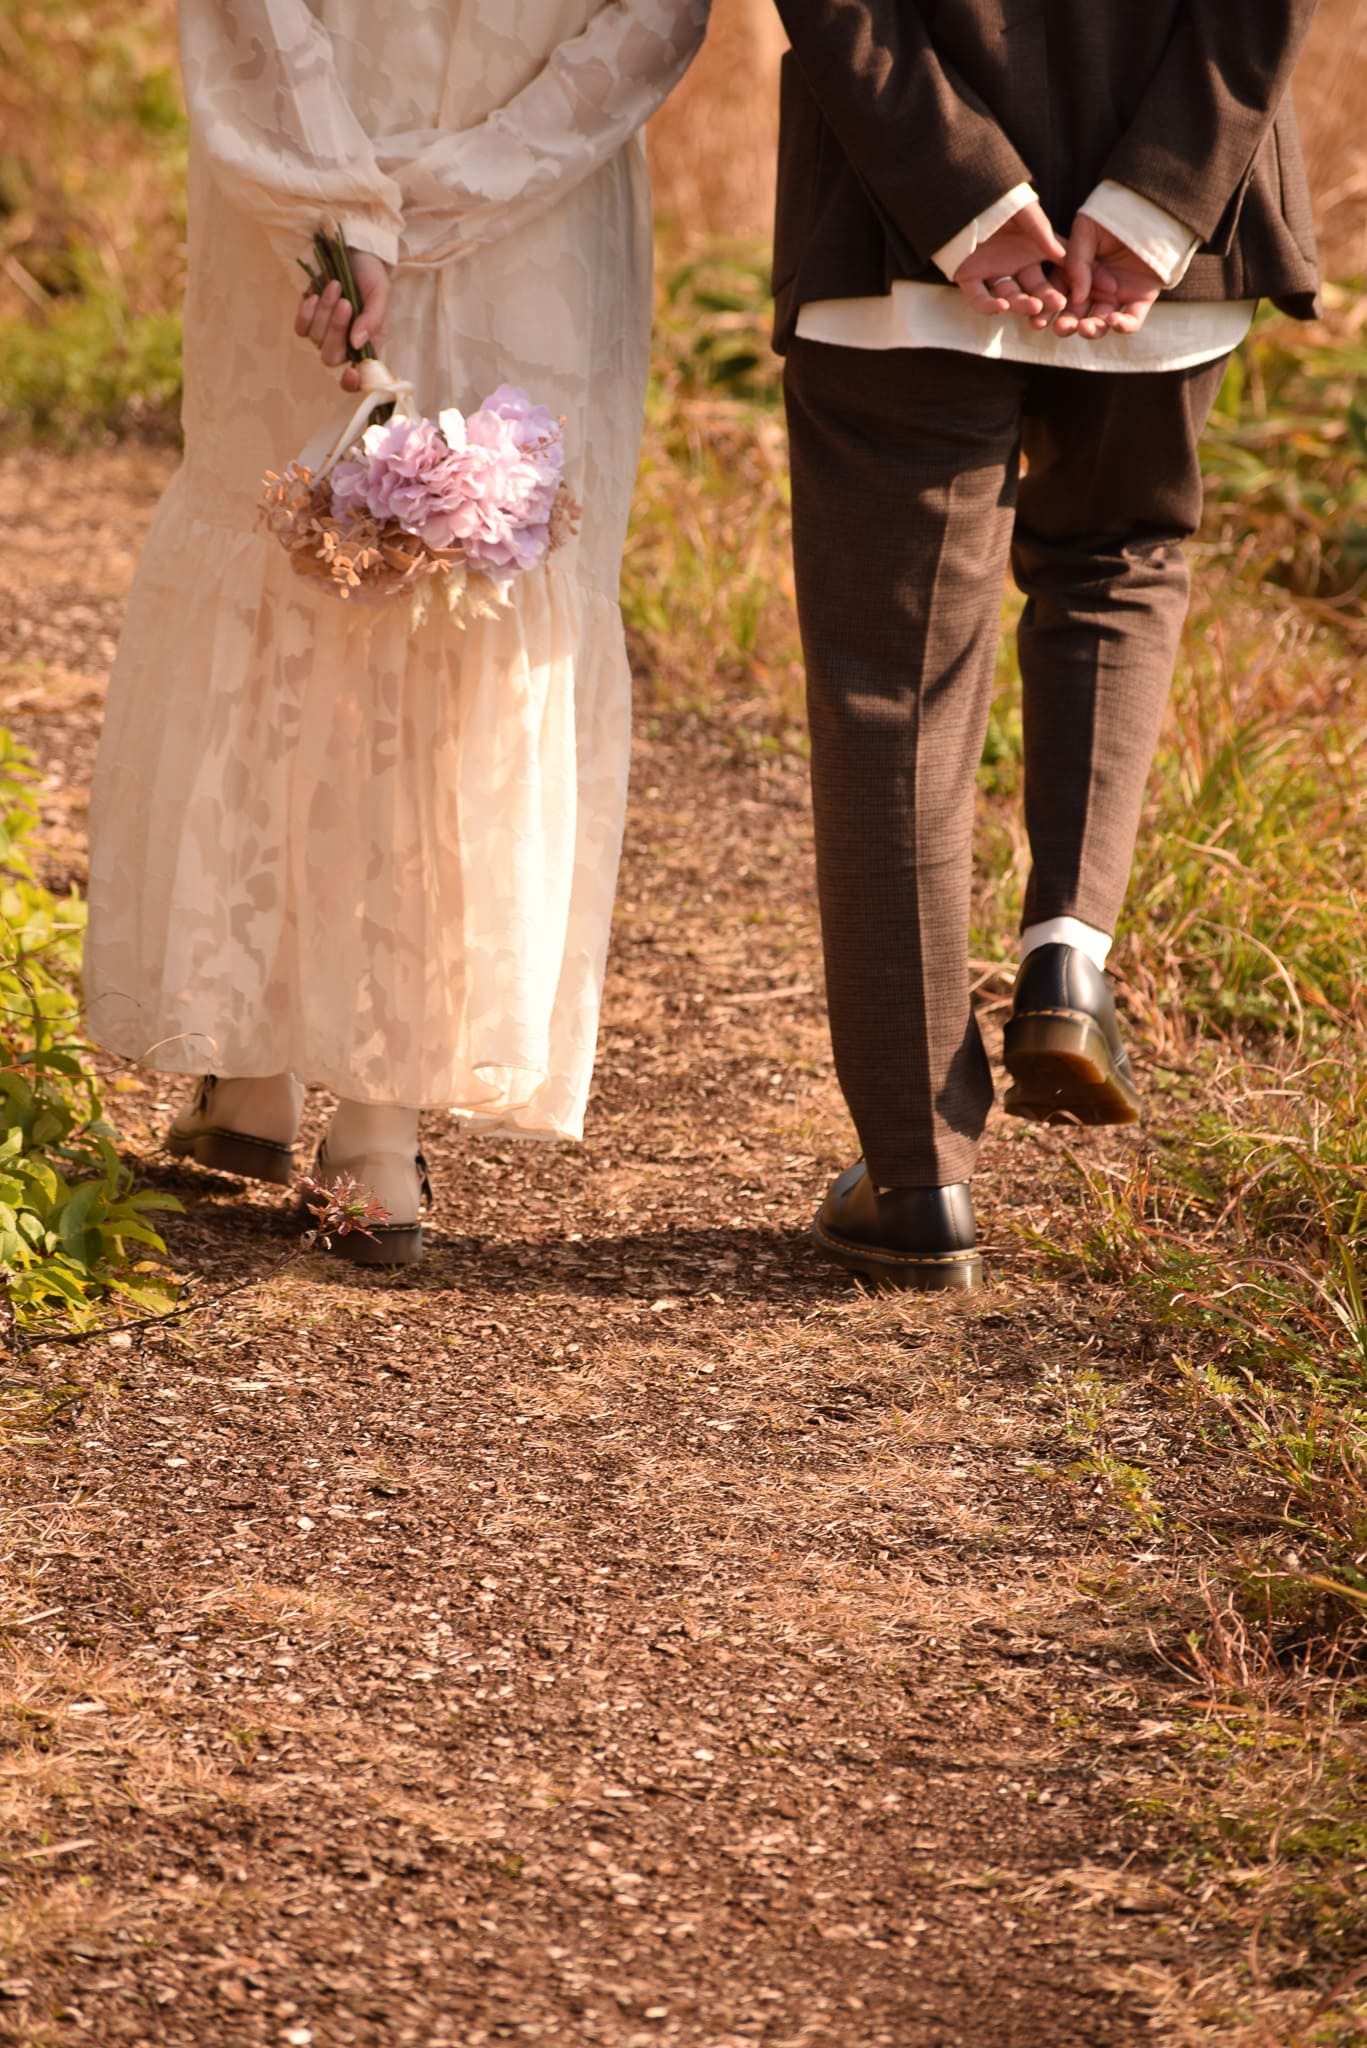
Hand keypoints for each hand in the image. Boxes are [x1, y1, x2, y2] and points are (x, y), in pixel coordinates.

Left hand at [294, 249, 390, 388]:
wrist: (353, 250)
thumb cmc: (371, 275)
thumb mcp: (380, 294)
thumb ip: (373, 320)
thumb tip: (357, 344)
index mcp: (367, 345)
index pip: (358, 378)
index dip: (352, 383)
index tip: (352, 373)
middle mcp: (345, 344)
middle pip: (331, 358)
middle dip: (336, 330)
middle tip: (347, 302)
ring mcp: (325, 333)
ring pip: (316, 339)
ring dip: (325, 311)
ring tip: (336, 285)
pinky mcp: (308, 319)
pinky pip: (300, 328)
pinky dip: (306, 313)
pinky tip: (315, 296)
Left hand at [953, 201, 1068, 327]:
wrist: (965, 192)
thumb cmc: (999, 199)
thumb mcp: (1026, 211)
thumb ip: (1042, 231)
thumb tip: (1062, 253)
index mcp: (1031, 251)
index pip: (1053, 270)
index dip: (1065, 281)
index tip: (1078, 291)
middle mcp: (1013, 265)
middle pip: (1033, 289)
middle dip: (1046, 298)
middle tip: (1059, 304)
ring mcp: (992, 273)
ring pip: (1009, 296)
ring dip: (1022, 304)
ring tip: (1034, 306)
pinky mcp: (968, 277)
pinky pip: (979, 298)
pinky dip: (989, 306)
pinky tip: (1001, 307)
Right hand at [1054, 215, 1163, 337]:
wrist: (1148, 206)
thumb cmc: (1112, 215)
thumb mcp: (1086, 231)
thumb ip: (1076, 262)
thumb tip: (1077, 298)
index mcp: (1076, 275)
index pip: (1057, 298)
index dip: (1047, 311)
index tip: (1038, 320)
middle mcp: (1094, 290)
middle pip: (1076, 316)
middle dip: (1067, 325)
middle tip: (1061, 327)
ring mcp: (1116, 297)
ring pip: (1100, 323)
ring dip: (1091, 330)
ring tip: (1085, 327)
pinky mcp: (1140, 300)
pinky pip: (1132, 321)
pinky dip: (1122, 326)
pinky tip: (1113, 321)